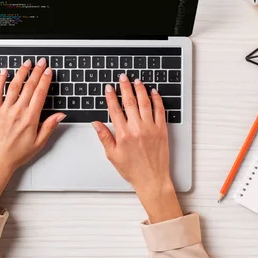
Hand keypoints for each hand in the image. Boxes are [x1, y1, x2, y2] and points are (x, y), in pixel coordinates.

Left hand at [0, 58, 65, 211]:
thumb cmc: (17, 154)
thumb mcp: (39, 143)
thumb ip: (49, 126)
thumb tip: (60, 115)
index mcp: (30, 118)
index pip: (40, 93)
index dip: (45, 80)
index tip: (48, 71)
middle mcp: (17, 112)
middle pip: (29, 86)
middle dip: (36, 72)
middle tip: (41, 62)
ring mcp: (4, 110)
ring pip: (13, 86)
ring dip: (21, 73)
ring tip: (26, 63)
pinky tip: (3, 72)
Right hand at [91, 74, 182, 222]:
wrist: (152, 180)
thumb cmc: (133, 170)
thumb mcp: (112, 155)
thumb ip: (104, 137)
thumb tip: (96, 124)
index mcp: (123, 134)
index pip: (115, 109)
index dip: (111, 96)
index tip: (109, 88)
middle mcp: (137, 129)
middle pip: (130, 102)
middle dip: (125, 87)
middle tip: (123, 77)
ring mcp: (151, 128)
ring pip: (145, 103)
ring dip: (140, 90)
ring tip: (137, 81)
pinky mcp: (162, 130)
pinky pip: (160, 111)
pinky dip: (157, 100)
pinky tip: (153, 92)